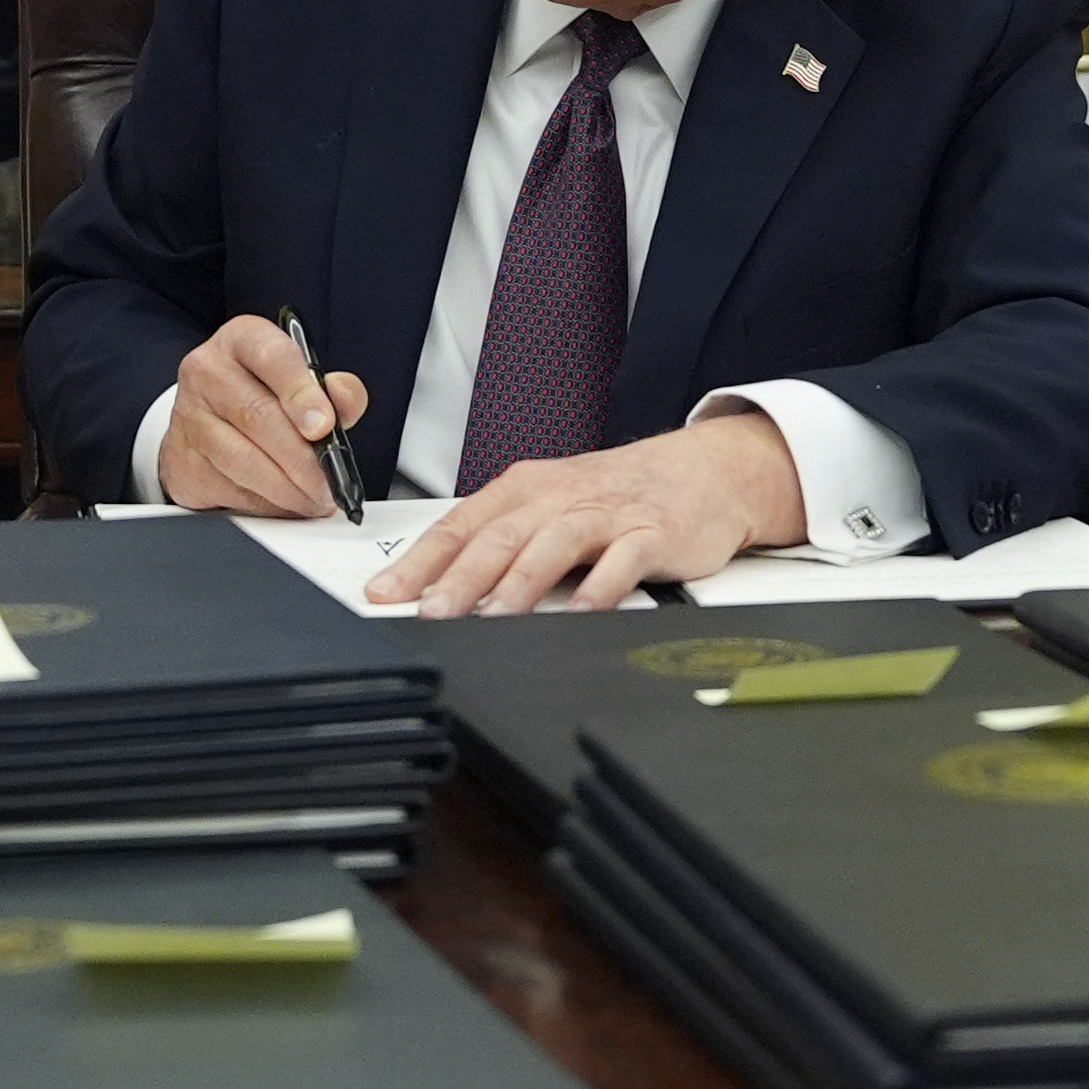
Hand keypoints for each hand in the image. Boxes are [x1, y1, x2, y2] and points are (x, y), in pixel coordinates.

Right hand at [155, 315, 371, 516]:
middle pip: (258, 415)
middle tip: (329, 482)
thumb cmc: (263, 395)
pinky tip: (285, 503)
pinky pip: (230, 489)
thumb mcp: (302, 381)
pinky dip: (266, 504)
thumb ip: (334, 390)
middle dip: (302, 458)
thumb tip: (345, 399)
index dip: (301, 393)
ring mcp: (188, 415)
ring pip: (242, 459)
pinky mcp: (182, 460)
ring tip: (314, 499)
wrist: (209, 419)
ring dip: (287, 489)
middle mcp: (208, 370)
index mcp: (243, 340)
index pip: (273, 358)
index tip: (323, 426)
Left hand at [362, 409, 803, 615]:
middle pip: (499, 536)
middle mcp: (559, 497)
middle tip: (428, 612)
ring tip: (491, 617)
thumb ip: (505, 544)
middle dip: (459, 577)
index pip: (460, 525)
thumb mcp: (553, 506)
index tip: (384, 593)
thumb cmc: (618, 495)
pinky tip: (582, 612)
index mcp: (525, 490)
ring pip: (553, 544)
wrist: (704, 471)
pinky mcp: (652, 533)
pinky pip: (623, 560)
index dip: (419, 560)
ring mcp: (606, 514)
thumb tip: (442, 589)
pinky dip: (601, 587)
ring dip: (520, 583)